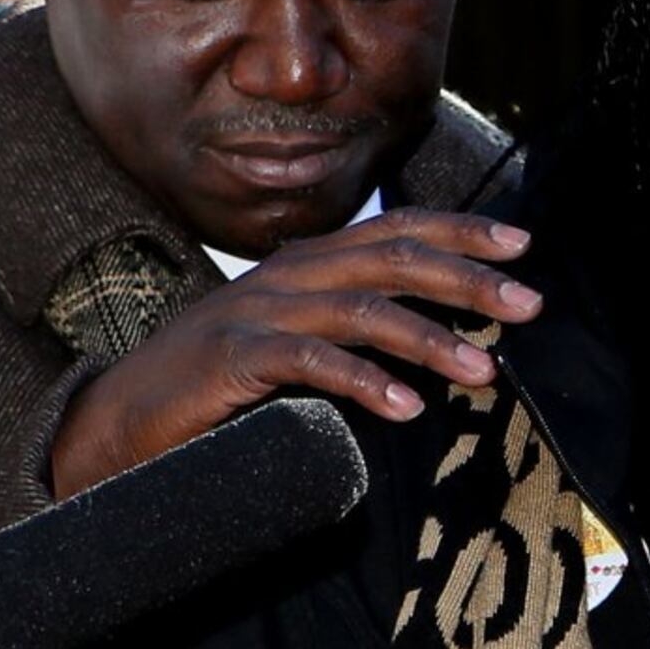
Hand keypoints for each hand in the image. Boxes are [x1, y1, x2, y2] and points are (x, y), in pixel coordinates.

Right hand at [49, 212, 542, 494]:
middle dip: (467, 278)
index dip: (460, 229)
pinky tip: (406, 407)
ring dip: (430, 338)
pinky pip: (308, 362)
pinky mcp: (231, 358)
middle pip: (391, 258)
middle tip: (529, 304)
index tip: (522, 244)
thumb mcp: (299, 342)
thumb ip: (355, 326)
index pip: (394, 228)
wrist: (120, 420)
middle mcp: (287, 274)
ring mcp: (256, 312)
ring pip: (361, 310)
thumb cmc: (222, 384)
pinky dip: (363, 381)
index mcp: (308, 263)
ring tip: (485, 371)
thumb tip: (446, 333)